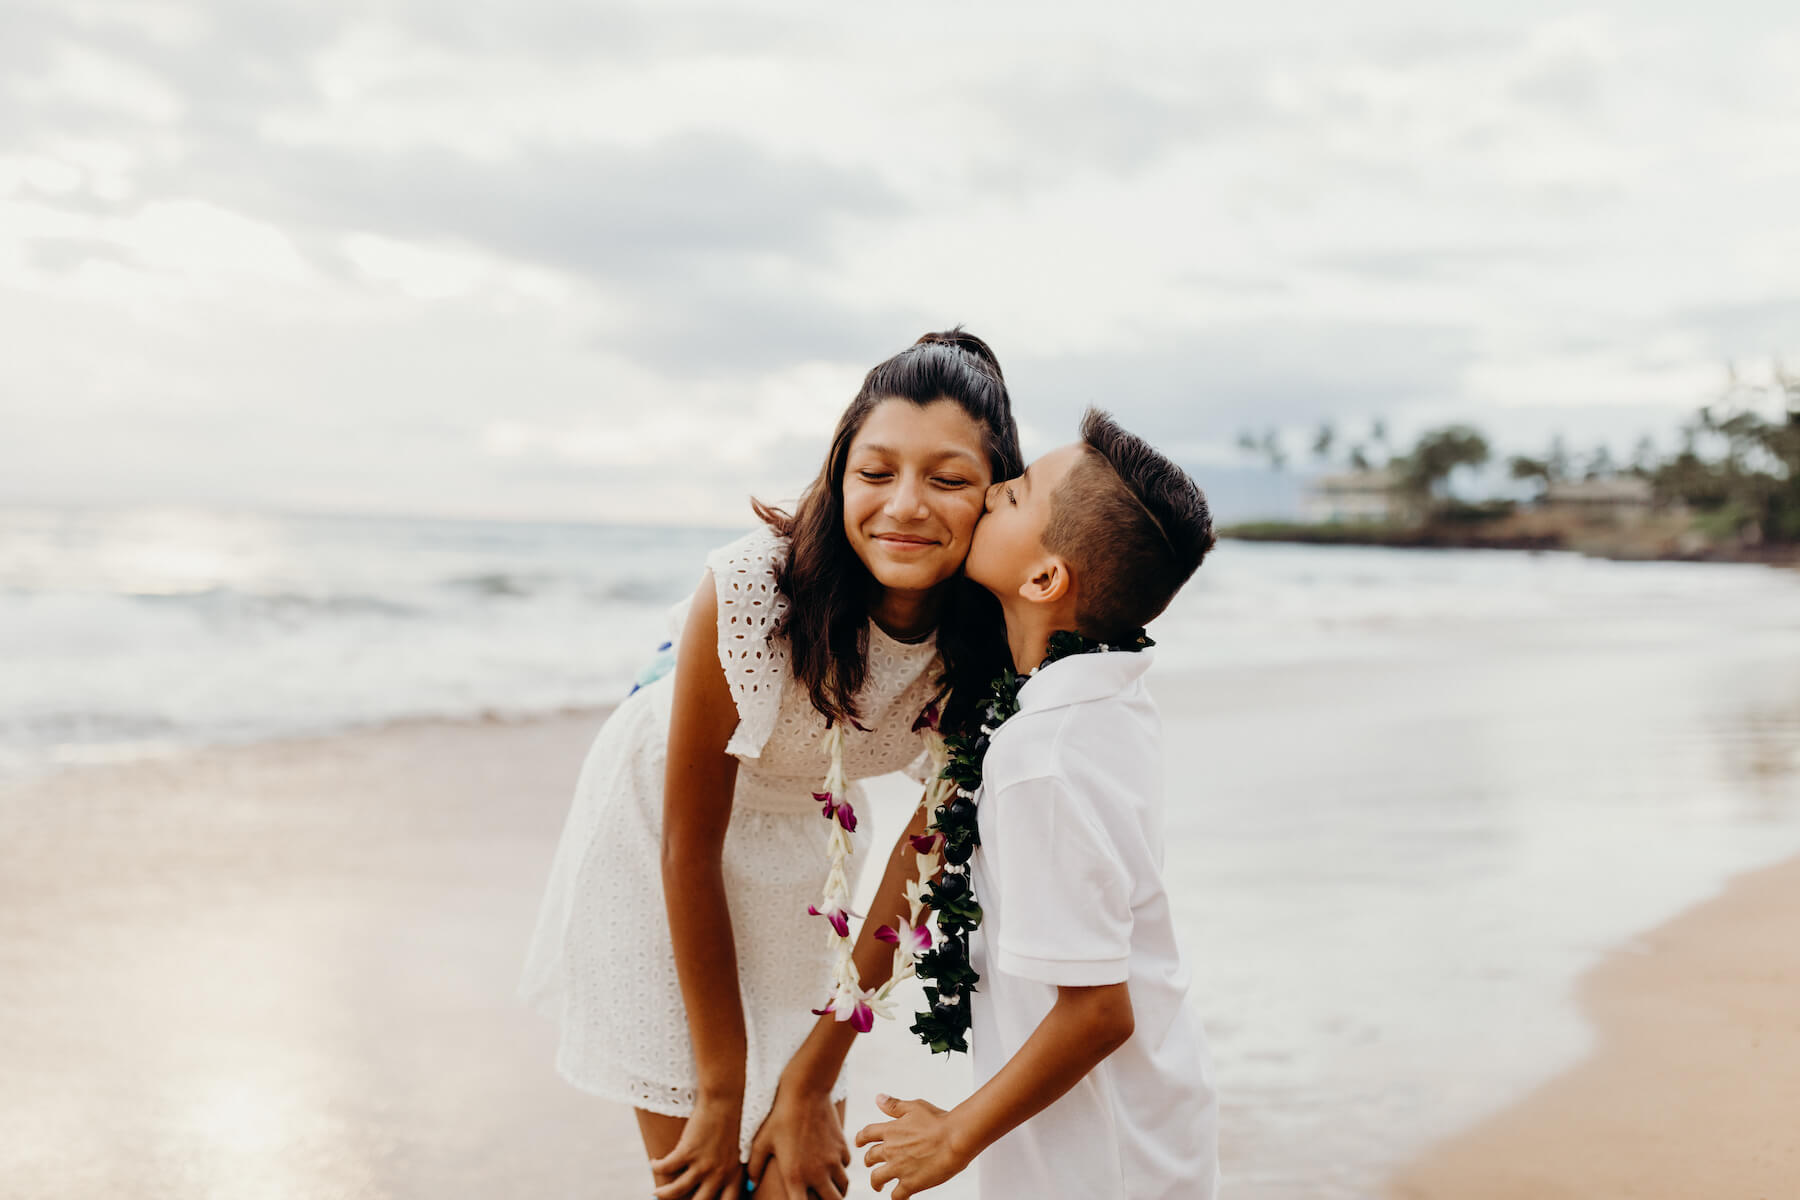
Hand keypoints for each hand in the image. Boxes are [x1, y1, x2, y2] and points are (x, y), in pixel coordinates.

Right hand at [650, 1095, 743, 1199]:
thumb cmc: (728, 1123)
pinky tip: (654, 1163)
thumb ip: (727, 1170)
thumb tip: (713, 1184)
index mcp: (733, 1175)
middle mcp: (719, 1174)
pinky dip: (657, 1167)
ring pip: (677, 1191)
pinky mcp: (688, 1151)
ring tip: (656, 1193)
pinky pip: (666, 1168)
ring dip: (663, 1194)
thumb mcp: (734, 1151)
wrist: (723, 1101)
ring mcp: (703, 1164)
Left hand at [747, 1076, 849, 1199]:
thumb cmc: (779, 1117)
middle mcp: (817, 1173)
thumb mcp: (761, 1142)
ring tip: (829, 1187)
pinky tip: (831, 1163)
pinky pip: (845, 1166)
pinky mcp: (842, 1147)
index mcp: (795, 1177)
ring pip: (843, 1188)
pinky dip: (840, 1169)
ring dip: (836, 1190)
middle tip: (820, 1199)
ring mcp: (833, 1160)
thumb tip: (751, 1183)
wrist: (806, 1091)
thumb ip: (755, 1166)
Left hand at [854, 1094, 969, 1198]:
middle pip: (869, 1158)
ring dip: (876, 1183)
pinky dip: (896, 1197)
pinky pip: (896, 1196)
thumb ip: (894, 1105)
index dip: (860, 1139)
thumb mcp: (915, 1107)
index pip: (866, 1134)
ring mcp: (898, 1168)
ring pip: (876, 1179)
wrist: (955, 1139)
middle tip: (872, 1164)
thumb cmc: (939, 1121)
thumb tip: (878, 1098)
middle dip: (869, 1161)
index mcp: (890, 1130)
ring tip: (879, 1186)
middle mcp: (890, 1150)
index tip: (859, 1143)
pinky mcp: (910, 1184)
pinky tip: (901, 1196)